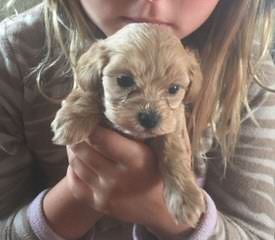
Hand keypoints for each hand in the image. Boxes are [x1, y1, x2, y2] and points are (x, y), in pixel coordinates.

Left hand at [67, 126, 192, 238]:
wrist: (159, 207)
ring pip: (76, 163)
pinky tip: (79, 161)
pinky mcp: (97, 204)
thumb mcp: (153, 148)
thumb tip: (108, 112)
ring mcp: (106, 193)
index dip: (90, 124)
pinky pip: (74, 182)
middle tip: (79, 127)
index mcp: (136, 160)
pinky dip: (73, 168)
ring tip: (78, 141)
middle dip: (77, 135)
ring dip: (73, 149)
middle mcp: (118, 178)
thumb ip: (134, 133)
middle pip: (83, 149)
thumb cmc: (156, 170)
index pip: (99, 137)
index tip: (88, 116)